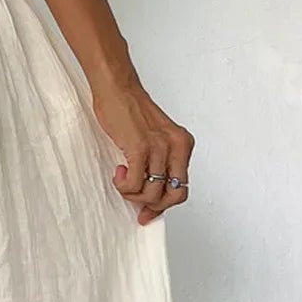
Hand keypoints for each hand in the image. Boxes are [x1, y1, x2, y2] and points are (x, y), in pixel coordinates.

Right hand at [90, 81, 193, 224]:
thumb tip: (150, 196)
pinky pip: (135, 184)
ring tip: (123, 178)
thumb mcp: (153, 140)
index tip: (147, 212)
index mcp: (183, 145)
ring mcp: (161, 148)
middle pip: (174, 196)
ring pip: (153, 194)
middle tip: (134, 199)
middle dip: (152, 205)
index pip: (182, 187)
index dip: (164, 205)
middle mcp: (177, 146)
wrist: (117, 89)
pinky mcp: (141, 148)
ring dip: (132, 194)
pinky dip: (123, 185)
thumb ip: (157, 165)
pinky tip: (118, 171)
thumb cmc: (130, 112)